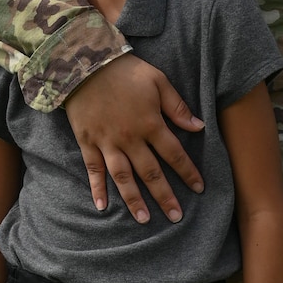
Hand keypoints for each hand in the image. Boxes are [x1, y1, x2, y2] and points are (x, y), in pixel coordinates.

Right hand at [65, 56, 204, 224]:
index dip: (188, 172)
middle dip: (165, 196)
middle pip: (151, 173)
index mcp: (150, 124)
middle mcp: (130, 139)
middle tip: (176, 217)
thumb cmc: (125, 70)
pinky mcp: (88, 142)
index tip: (199, 188)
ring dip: (134, 201)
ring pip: (123, 178)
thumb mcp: (157, 81)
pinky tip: (102, 207)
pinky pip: (93, 170)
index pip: (174, 154)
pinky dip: (97, 189)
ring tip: (144, 220)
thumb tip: (198, 127)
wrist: (84, 62)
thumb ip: (177, 106)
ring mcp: (107, 143)